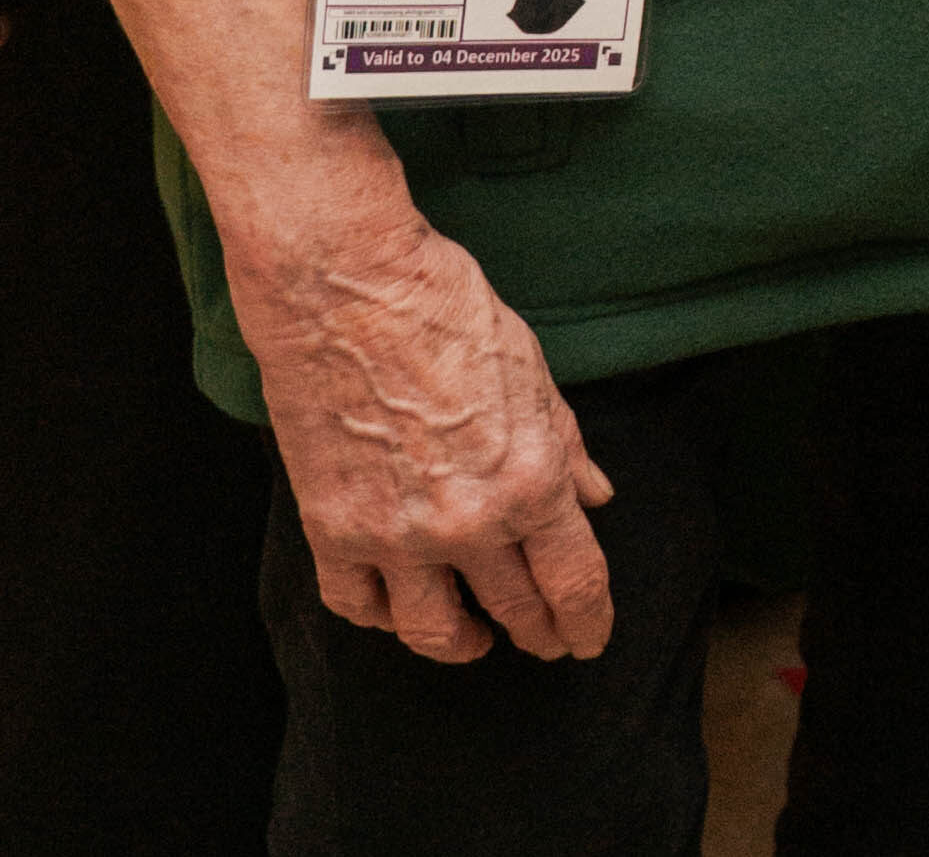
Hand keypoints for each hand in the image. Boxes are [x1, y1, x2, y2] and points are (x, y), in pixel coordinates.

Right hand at [232, 180, 615, 659]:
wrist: (345, 283)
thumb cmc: (444, 309)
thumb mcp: (531, 368)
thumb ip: (565, 444)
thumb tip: (595, 496)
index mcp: (531, 479)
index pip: (574, 582)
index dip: (588, 621)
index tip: (588, 637)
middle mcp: (468, 522)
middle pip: (516, 610)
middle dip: (539, 633)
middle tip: (545, 641)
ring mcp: (396, 534)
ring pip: (435, 632)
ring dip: (463, 645)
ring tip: (474, 639)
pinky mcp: (333, 528)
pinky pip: (358, 604)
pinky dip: (381, 615)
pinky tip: (397, 606)